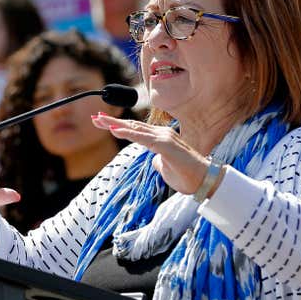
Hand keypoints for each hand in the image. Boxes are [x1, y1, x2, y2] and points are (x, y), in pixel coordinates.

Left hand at [91, 113, 209, 194]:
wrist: (205, 182)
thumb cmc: (186, 176)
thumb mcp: (165, 169)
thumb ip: (158, 162)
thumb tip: (153, 161)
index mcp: (161, 138)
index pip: (136, 129)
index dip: (119, 125)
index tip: (102, 122)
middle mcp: (162, 134)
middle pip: (133, 125)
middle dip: (112, 121)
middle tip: (95, 117)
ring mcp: (164, 138)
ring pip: (135, 128)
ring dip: (115, 124)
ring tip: (99, 120)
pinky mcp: (165, 145)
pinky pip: (142, 138)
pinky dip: (128, 133)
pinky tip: (115, 130)